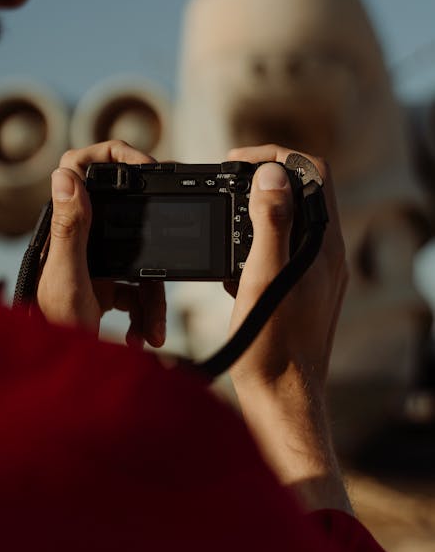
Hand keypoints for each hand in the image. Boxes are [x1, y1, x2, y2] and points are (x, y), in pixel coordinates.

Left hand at [36, 140, 165, 348]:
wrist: (60, 376)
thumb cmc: (54, 329)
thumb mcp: (68, 278)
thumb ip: (70, 228)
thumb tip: (65, 175)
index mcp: (67, 229)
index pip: (80, 169)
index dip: (114, 154)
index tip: (146, 165)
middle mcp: (81, 240)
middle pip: (128, 217)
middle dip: (154, 239)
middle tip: (175, 235)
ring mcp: (97, 263)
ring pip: (142, 261)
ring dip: (152, 297)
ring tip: (151, 329)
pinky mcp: (109, 287)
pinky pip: (140, 289)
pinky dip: (148, 314)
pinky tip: (144, 336)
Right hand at [225, 144, 350, 511]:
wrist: (282, 396)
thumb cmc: (273, 345)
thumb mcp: (264, 276)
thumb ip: (271, 221)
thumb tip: (272, 174)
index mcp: (323, 242)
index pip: (312, 171)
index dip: (274, 155)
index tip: (236, 162)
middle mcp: (326, 251)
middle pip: (301, 189)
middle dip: (262, 178)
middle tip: (226, 184)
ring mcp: (316, 270)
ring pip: (289, 218)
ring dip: (256, 211)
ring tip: (224, 224)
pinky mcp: (302, 287)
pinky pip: (281, 246)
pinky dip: (255, 243)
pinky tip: (233, 268)